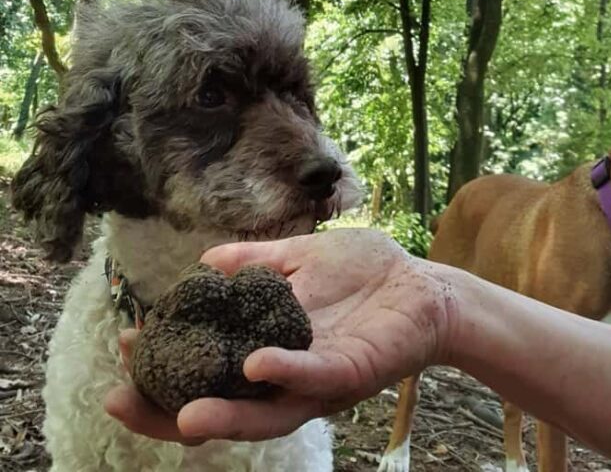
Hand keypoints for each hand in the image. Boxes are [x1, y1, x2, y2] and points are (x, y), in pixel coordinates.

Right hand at [104, 228, 460, 441]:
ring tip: (180, 414)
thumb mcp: (301, 261)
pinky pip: (314, 378)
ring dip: (221, 415)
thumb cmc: (365, 275)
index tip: (123, 346)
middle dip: (170, 410)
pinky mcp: (352, 372)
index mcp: (268, 352)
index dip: (163, 367)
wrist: (424, 285)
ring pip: (263, 411)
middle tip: (121, 398)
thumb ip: (256, 263)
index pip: (206, 370)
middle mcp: (286, 378)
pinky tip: (253, 364)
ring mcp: (318, 381)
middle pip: (222, 406)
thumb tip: (204, 262)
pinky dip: (284, 374)